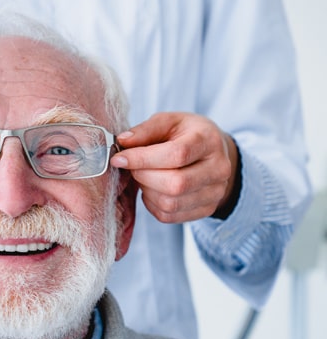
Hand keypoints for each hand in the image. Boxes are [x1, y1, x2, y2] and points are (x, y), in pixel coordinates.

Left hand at [110, 112, 239, 222]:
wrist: (213, 153)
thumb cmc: (187, 135)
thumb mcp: (169, 122)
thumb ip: (145, 130)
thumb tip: (123, 142)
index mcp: (209, 140)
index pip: (177, 154)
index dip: (143, 159)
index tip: (119, 159)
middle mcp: (218, 169)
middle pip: (175, 184)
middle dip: (144, 177)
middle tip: (133, 168)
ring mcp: (215, 192)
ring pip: (170, 203)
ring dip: (147, 191)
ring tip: (144, 177)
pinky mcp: (206, 209)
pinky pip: (169, 216)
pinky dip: (152, 204)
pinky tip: (152, 189)